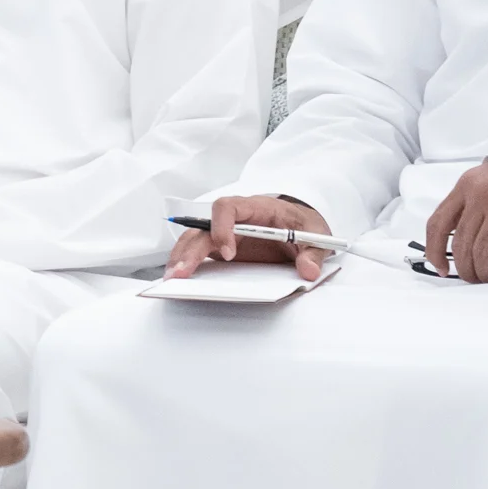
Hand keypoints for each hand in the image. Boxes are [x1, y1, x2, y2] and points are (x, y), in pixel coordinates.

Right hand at [170, 195, 329, 280]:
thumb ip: (314, 253)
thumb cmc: (303, 224)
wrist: (300, 225)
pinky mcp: (220, 249)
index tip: (228, 254)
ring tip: (171, 280)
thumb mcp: (316, 235)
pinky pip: (198, 253)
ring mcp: (224, 234)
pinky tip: (178, 280)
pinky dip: (186, 264)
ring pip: (194, 240)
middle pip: (202, 228)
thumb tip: (308, 270)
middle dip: (190, 250)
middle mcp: (233, 219)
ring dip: (181, 258)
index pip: (227, 208)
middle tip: (182, 273)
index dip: (221, 228)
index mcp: (255, 208)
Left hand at [421, 158, 487, 282]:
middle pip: (461, 244)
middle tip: (470, 277)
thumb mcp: (475, 182)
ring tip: (485, 279)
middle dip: (463, 268)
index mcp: (464, 188)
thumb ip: (461, 207)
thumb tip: (449, 242)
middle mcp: (480, 199)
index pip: (437, 224)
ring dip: (482, 273)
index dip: (434, 251)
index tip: (440, 267)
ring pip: (483, 252)